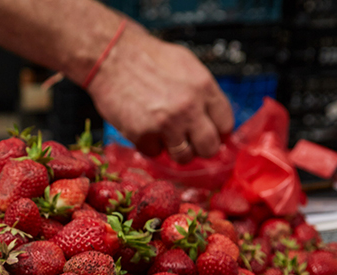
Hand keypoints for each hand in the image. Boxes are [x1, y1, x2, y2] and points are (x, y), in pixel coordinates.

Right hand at [86, 24, 233, 162]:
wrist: (111, 56)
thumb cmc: (146, 57)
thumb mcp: (185, 65)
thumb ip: (201, 91)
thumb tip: (211, 116)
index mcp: (203, 87)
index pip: (225, 124)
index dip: (217, 132)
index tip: (209, 133)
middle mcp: (189, 107)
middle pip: (209, 147)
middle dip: (200, 147)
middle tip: (188, 141)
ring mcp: (166, 124)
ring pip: (183, 157)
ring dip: (175, 150)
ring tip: (164, 136)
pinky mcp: (143, 135)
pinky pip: (154, 153)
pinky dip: (149, 145)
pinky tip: (143, 128)